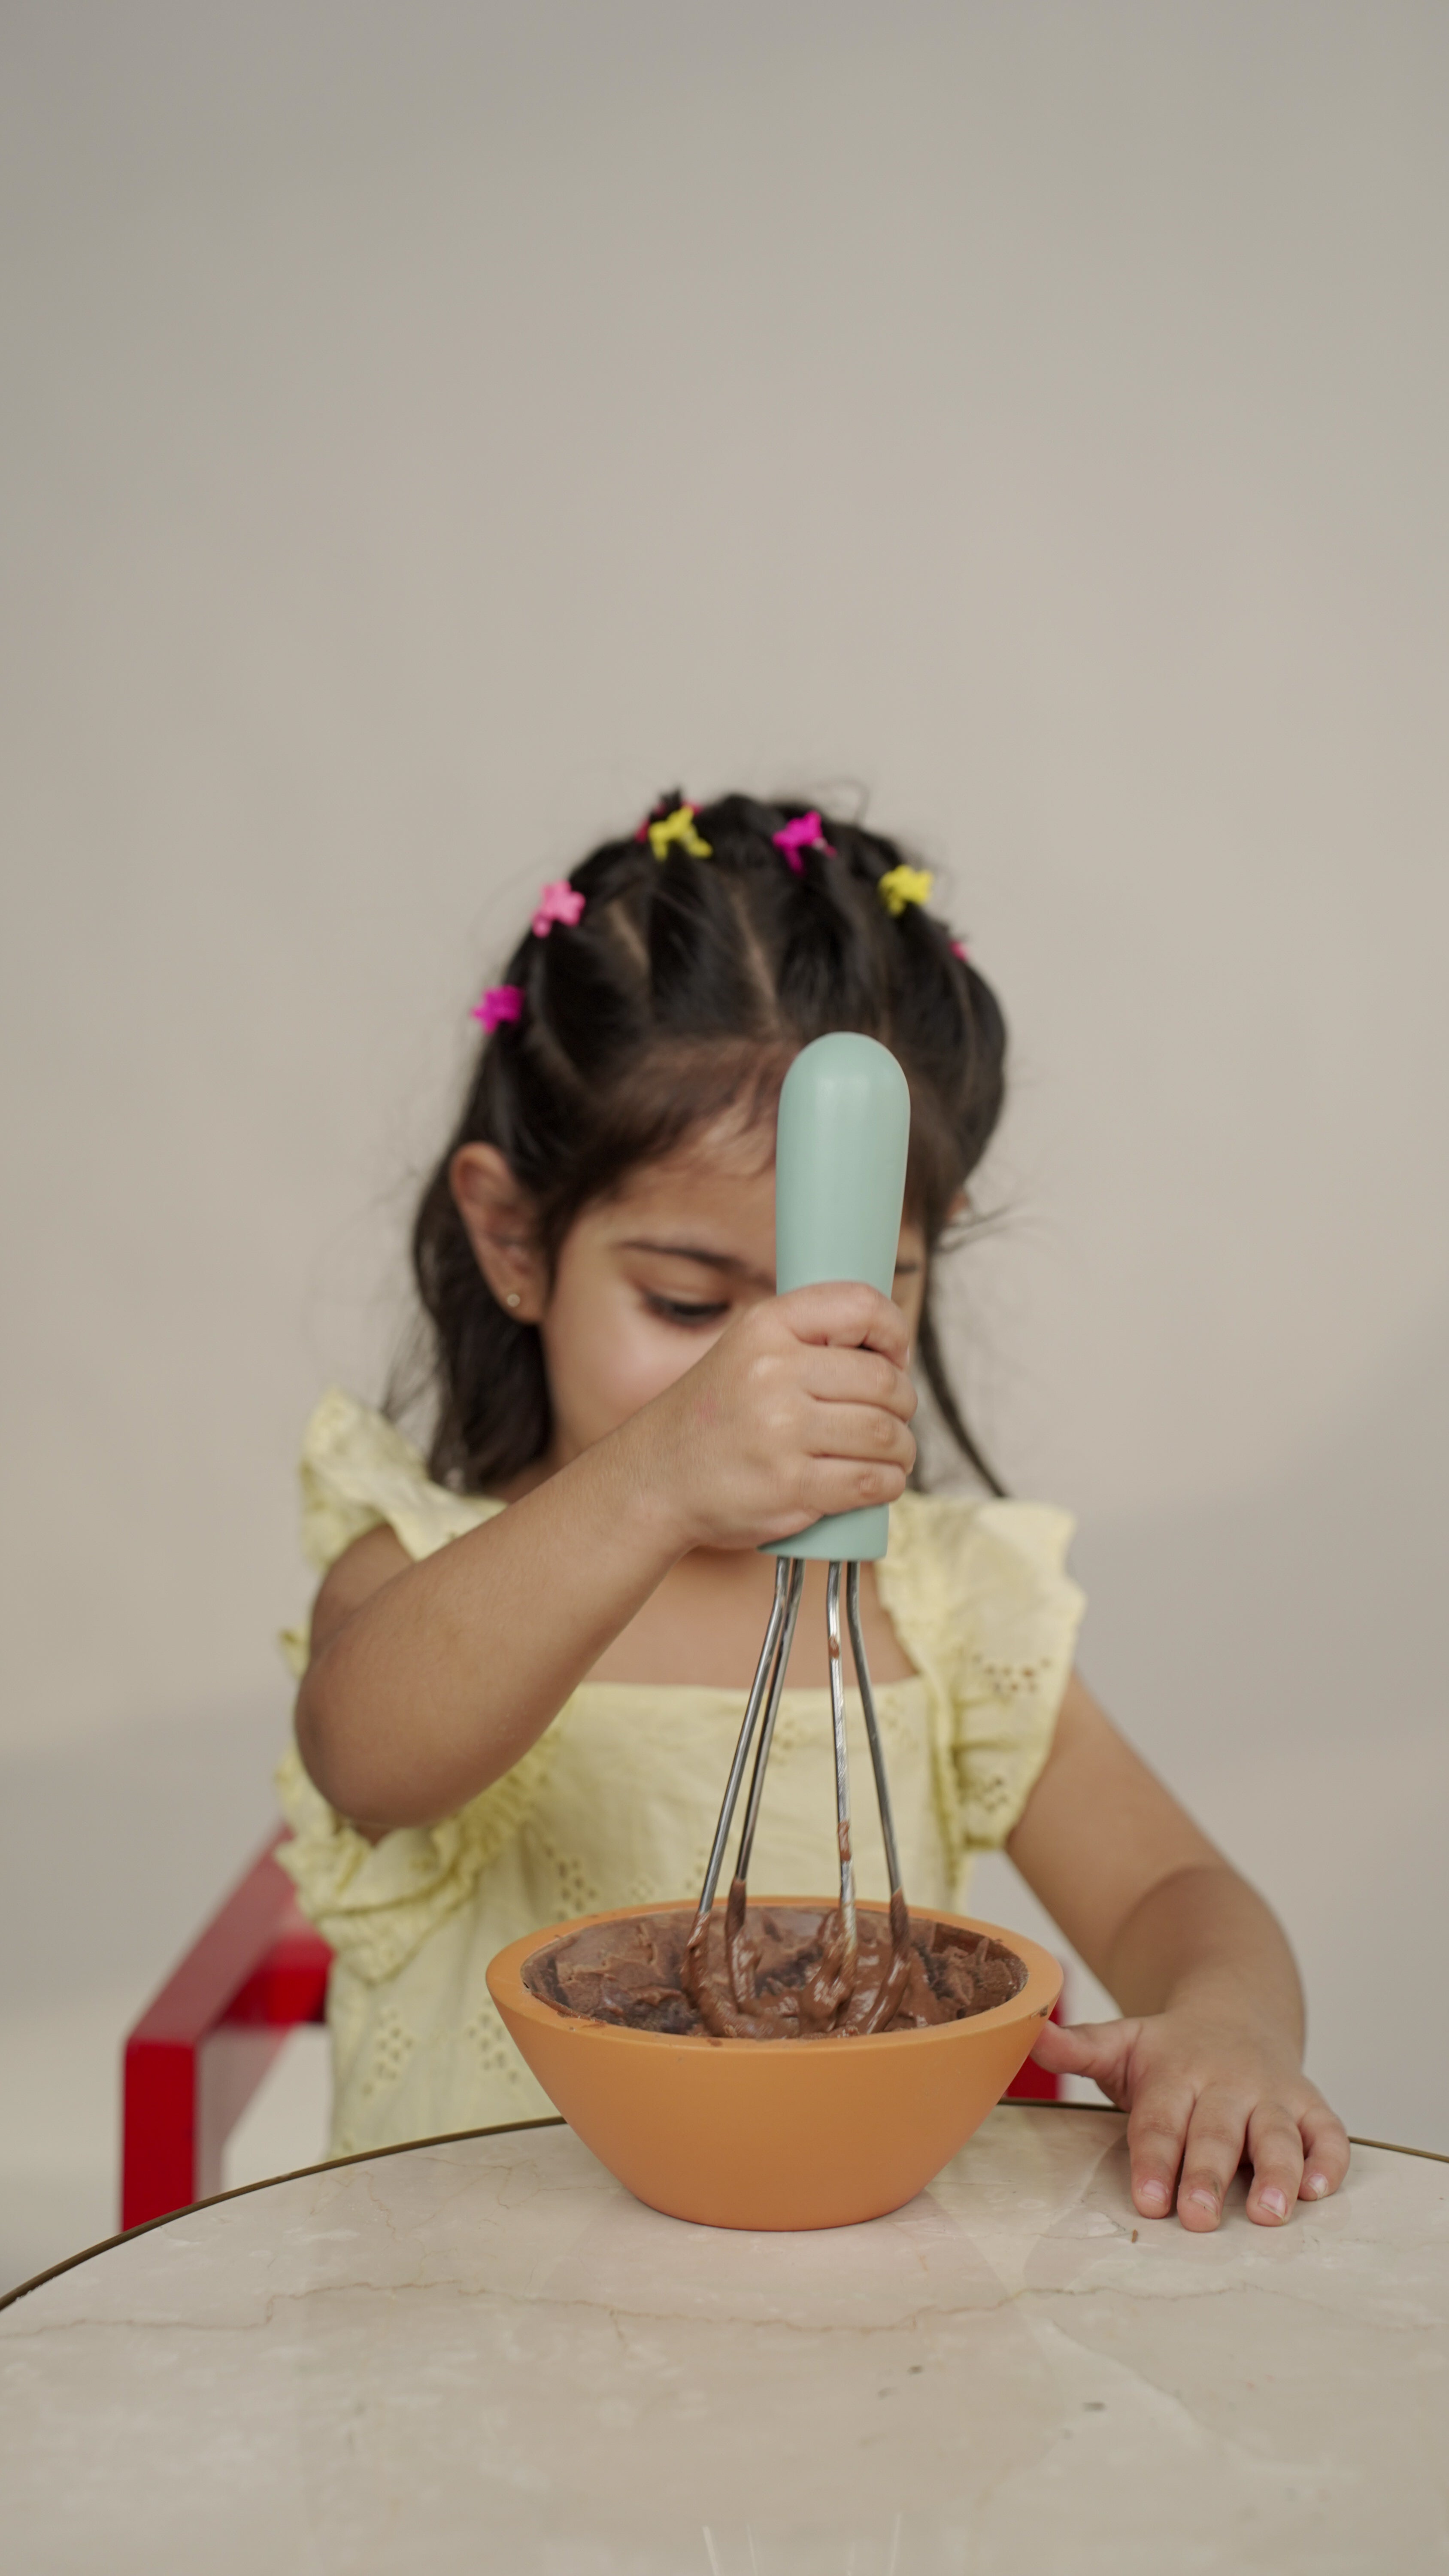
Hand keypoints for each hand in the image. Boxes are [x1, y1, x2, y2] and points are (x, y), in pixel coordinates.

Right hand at [637, 1282, 917, 1552]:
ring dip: (902, 1449)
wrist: (655, 1477)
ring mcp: (782, 1432)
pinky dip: (889, 1483)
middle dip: (903, 1403)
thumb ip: (807, 1339)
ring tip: (891, 1454)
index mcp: (766, 1327)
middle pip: (885, 1380)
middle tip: (893, 1416)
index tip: (895, 1356)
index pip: (861, 1305)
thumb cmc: (714, 1416)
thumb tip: (891, 1350)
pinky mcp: (791, 1486)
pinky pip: (871, 1481)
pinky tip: (880, 1481)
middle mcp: (774, 1373)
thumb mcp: (747, 1350)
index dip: (894, 1330)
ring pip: (886, 1435)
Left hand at [1031, 2007, 1350, 2229]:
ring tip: (1268, 2213)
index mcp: (1175, 2071)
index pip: (1160, 2120)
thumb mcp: (1121, 2040)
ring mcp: (1271, 2094)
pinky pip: (1327, 2132)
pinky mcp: (1311, 2105)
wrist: (1235, 2010)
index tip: (1148, 2200)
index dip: (1154, 2160)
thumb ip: (1076, 2046)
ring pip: (1276, 2134)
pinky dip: (1328, 2160)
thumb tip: (1028, 2033)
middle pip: (1215, 2133)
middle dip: (1206, 2175)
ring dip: (1275, 2173)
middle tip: (1197, 2218)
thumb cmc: (1170, 2049)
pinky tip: (1319, 2189)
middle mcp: (1226, 2082)